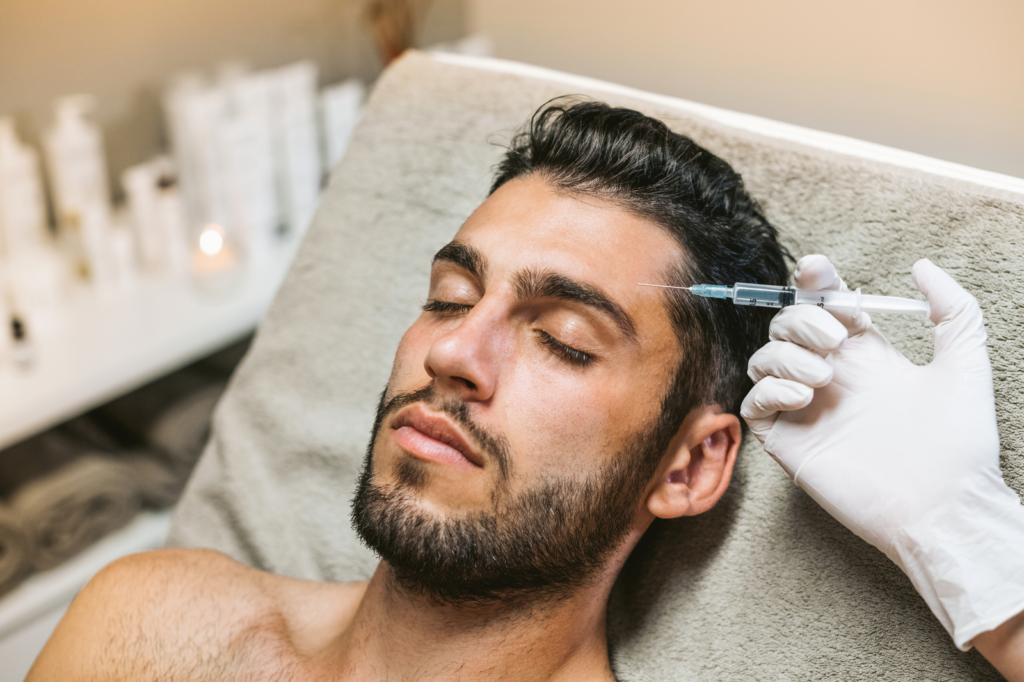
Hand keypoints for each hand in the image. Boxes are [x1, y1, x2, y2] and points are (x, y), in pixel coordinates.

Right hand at [741, 255, 1023, 652]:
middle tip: (835, 338)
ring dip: (786, 354)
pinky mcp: (789, 443)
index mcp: (867, 358)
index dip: (814, 284)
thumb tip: (921, 265)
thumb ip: (953, 309)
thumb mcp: (965, 362)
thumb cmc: (960, 443)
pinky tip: (802, 396)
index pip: (825, 308)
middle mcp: (832, 379)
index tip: (818, 272)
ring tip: (823, 377)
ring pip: (764, 360)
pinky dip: (769, 390)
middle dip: (801, 319)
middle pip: (787, 326)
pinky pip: (754, 404)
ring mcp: (807, 411)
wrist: (945, 506)